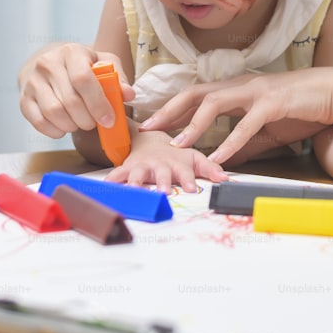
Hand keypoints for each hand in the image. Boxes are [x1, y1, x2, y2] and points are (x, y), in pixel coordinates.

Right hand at [18, 43, 133, 137]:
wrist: (51, 66)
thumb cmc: (83, 66)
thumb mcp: (104, 64)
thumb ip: (118, 78)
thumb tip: (129, 94)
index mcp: (71, 52)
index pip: (83, 79)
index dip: (98, 103)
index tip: (109, 120)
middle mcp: (48, 63)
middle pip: (70, 100)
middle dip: (88, 119)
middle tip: (95, 123)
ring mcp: (33, 81)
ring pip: (54, 112)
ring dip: (72, 125)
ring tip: (80, 123)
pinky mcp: (24, 99)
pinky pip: (39, 122)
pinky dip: (55, 131)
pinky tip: (65, 127)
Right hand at [105, 132, 228, 193]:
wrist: (149, 139)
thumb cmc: (175, 154)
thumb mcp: (194, 158)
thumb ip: (210, 168)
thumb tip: (227, 180)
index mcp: (178, 164)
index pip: (185, 172)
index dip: (188, 180)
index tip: (192, 189)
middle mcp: (160, 166)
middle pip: (161, 175)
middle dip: (162, 183)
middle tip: (163, 193)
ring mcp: (143, 167)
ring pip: (138, 176)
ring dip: (136, 184)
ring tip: (133, 193)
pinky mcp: (127, 168)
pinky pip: (116, 175)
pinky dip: (111, 182)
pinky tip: (105, 190)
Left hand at [139, 68, 332, 163]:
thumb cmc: (302, 108)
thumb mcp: (267, 129)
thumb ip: (243, 144)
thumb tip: (220, 160)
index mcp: (238, 90)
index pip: (197, 96)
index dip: (173, 108)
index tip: (151, 123)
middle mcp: (241, 86)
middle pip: (196, 93)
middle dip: (170, 110)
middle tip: (148, 129)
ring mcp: (256, 92)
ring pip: (215, 103)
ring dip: (193, 123)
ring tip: (177, 144)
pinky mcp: (273, 103)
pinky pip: (247, 124)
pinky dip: (231, 141)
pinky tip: (218, 157)